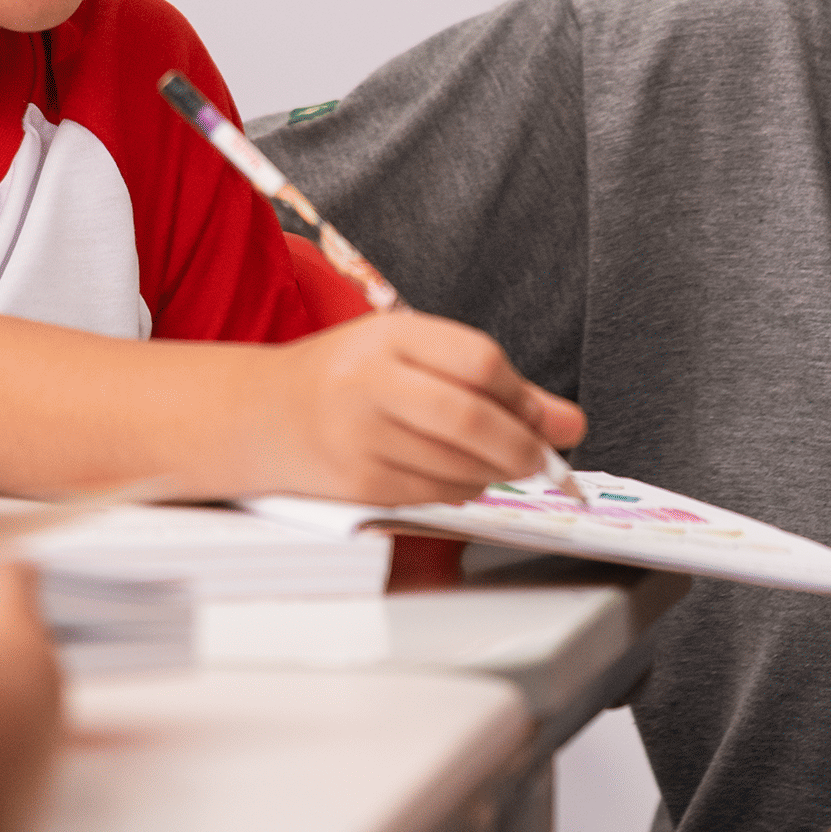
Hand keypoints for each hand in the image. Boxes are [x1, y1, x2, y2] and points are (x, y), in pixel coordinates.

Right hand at [254, 311, 588, 502]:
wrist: (261, 415)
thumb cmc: (347, 378)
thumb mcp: (412, 355)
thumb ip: (493, 384)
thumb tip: (569, 423)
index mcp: (389, 336)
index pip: (479, 361)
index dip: (524, 396)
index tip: (546, 416)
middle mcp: (369, 382)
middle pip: (471, 420)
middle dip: (523, 448)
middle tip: (544, 459)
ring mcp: (359, 436)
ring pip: (458, 465)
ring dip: (496, 473)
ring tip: (497, 462)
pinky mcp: (357, 483)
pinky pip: (435, 495)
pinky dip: (464, 490)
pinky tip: (459, 475)